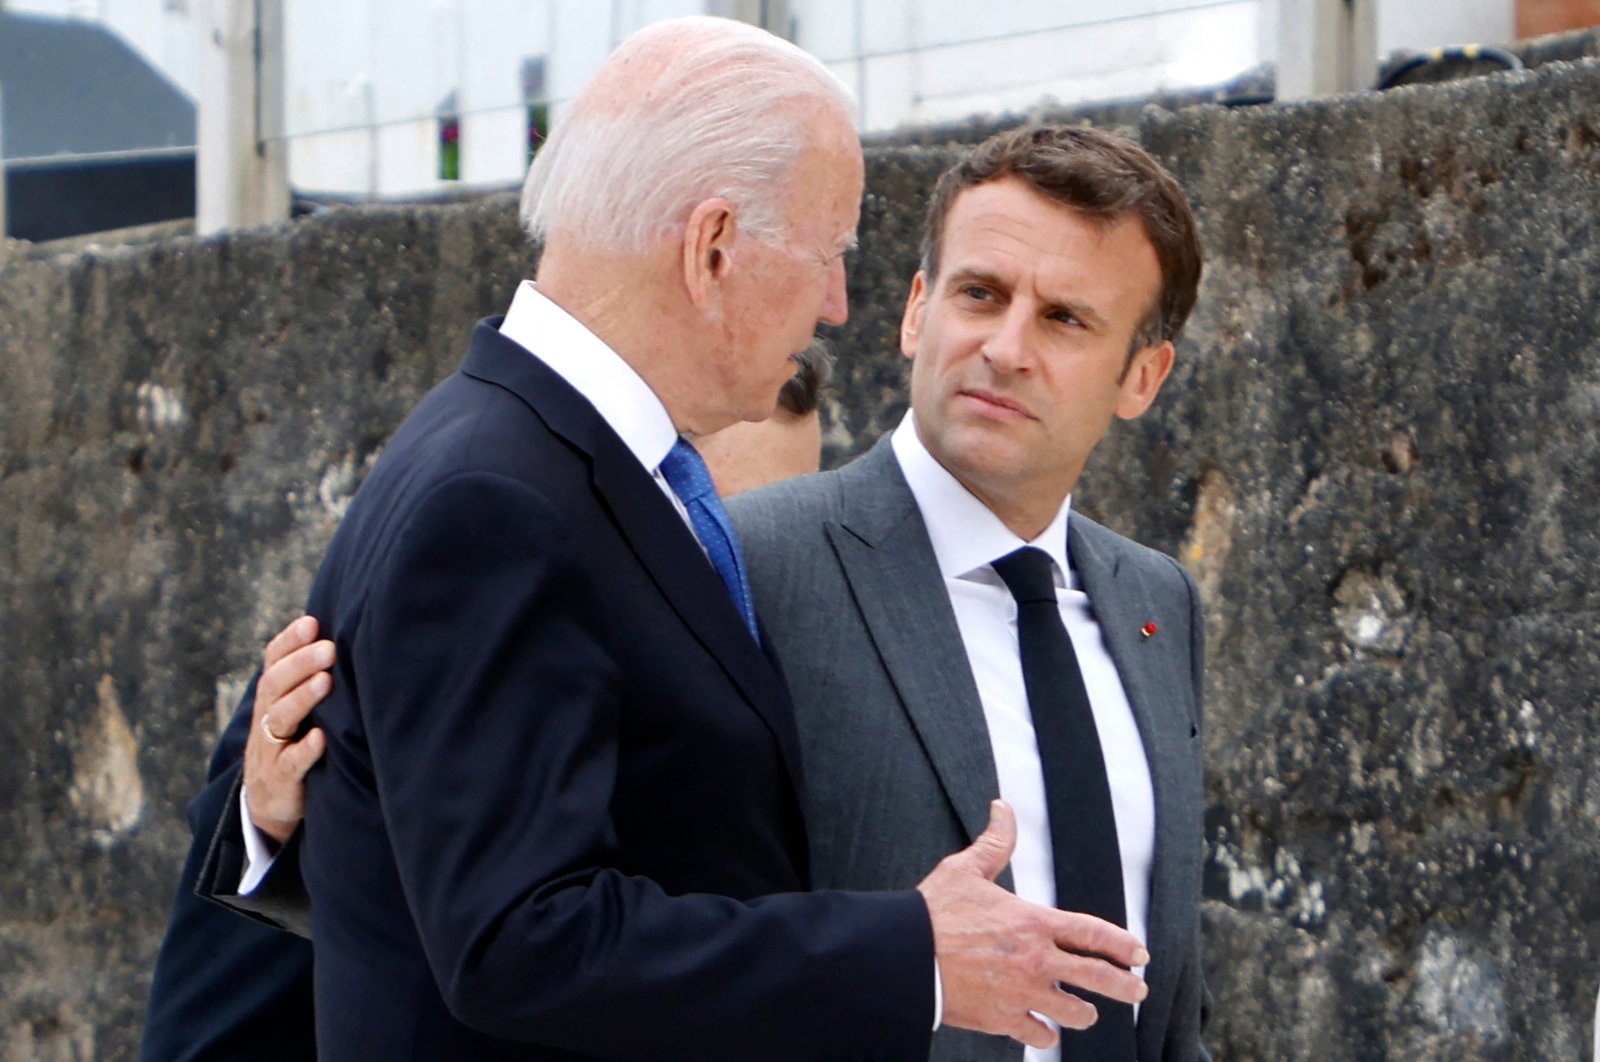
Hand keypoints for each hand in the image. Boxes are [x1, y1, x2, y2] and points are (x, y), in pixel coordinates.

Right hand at [244, 616, 333, 844]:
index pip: (273, 662)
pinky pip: (289, 764)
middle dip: (300, 664)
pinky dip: (304, 750)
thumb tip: (346, 635)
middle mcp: (267, 718)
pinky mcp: (280, 780)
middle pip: (275, 685)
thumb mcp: (298, 710)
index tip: (312, 622)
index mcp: (272, 697)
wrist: (270, 803)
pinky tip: (321, 739)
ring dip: (302, 698)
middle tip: (328, 648)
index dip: (289, 642)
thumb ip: (314, 678)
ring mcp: (270, 750)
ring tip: (326, 681)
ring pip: (279, 719)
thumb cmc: (295, 743)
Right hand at [916, 800, 1150, 1050]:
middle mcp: (1036, 960)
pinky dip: (1045, 1034)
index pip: (1093, 933)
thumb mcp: (966, 869)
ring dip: (1084, 1014)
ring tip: (1087, 1014)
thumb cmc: (935, 911)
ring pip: (1073, 1012)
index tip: (1140, 954)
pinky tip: (1045, 1031)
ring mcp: (1022, 993)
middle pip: (1097, 978)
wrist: (906, 957)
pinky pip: (1038, 1034)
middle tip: (1138, 989)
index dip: (1123, 945)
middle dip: (1125, 986)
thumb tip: (1003, 807)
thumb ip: (995, 842)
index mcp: (1034, 922)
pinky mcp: (1002, 1019)